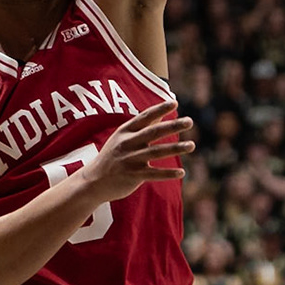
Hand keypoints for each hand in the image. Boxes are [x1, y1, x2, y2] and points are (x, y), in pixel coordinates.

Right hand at [78, 100, 193, 201]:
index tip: (174, 103)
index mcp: (125, 132)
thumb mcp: (121, 139)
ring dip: (176, 148)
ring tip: (192, 145)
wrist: (93, 181)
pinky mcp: (132, 176)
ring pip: (157, 152)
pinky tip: (182, 172)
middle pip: (154, 132)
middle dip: (172, 126)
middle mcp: (127, 143)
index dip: (160, 109)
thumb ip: (140, 129)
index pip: (145, 117)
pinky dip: (168, 173)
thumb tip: (161, 116)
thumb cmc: (112, 157)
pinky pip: (154, 174)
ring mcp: (130, 160)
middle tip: (189, 121)